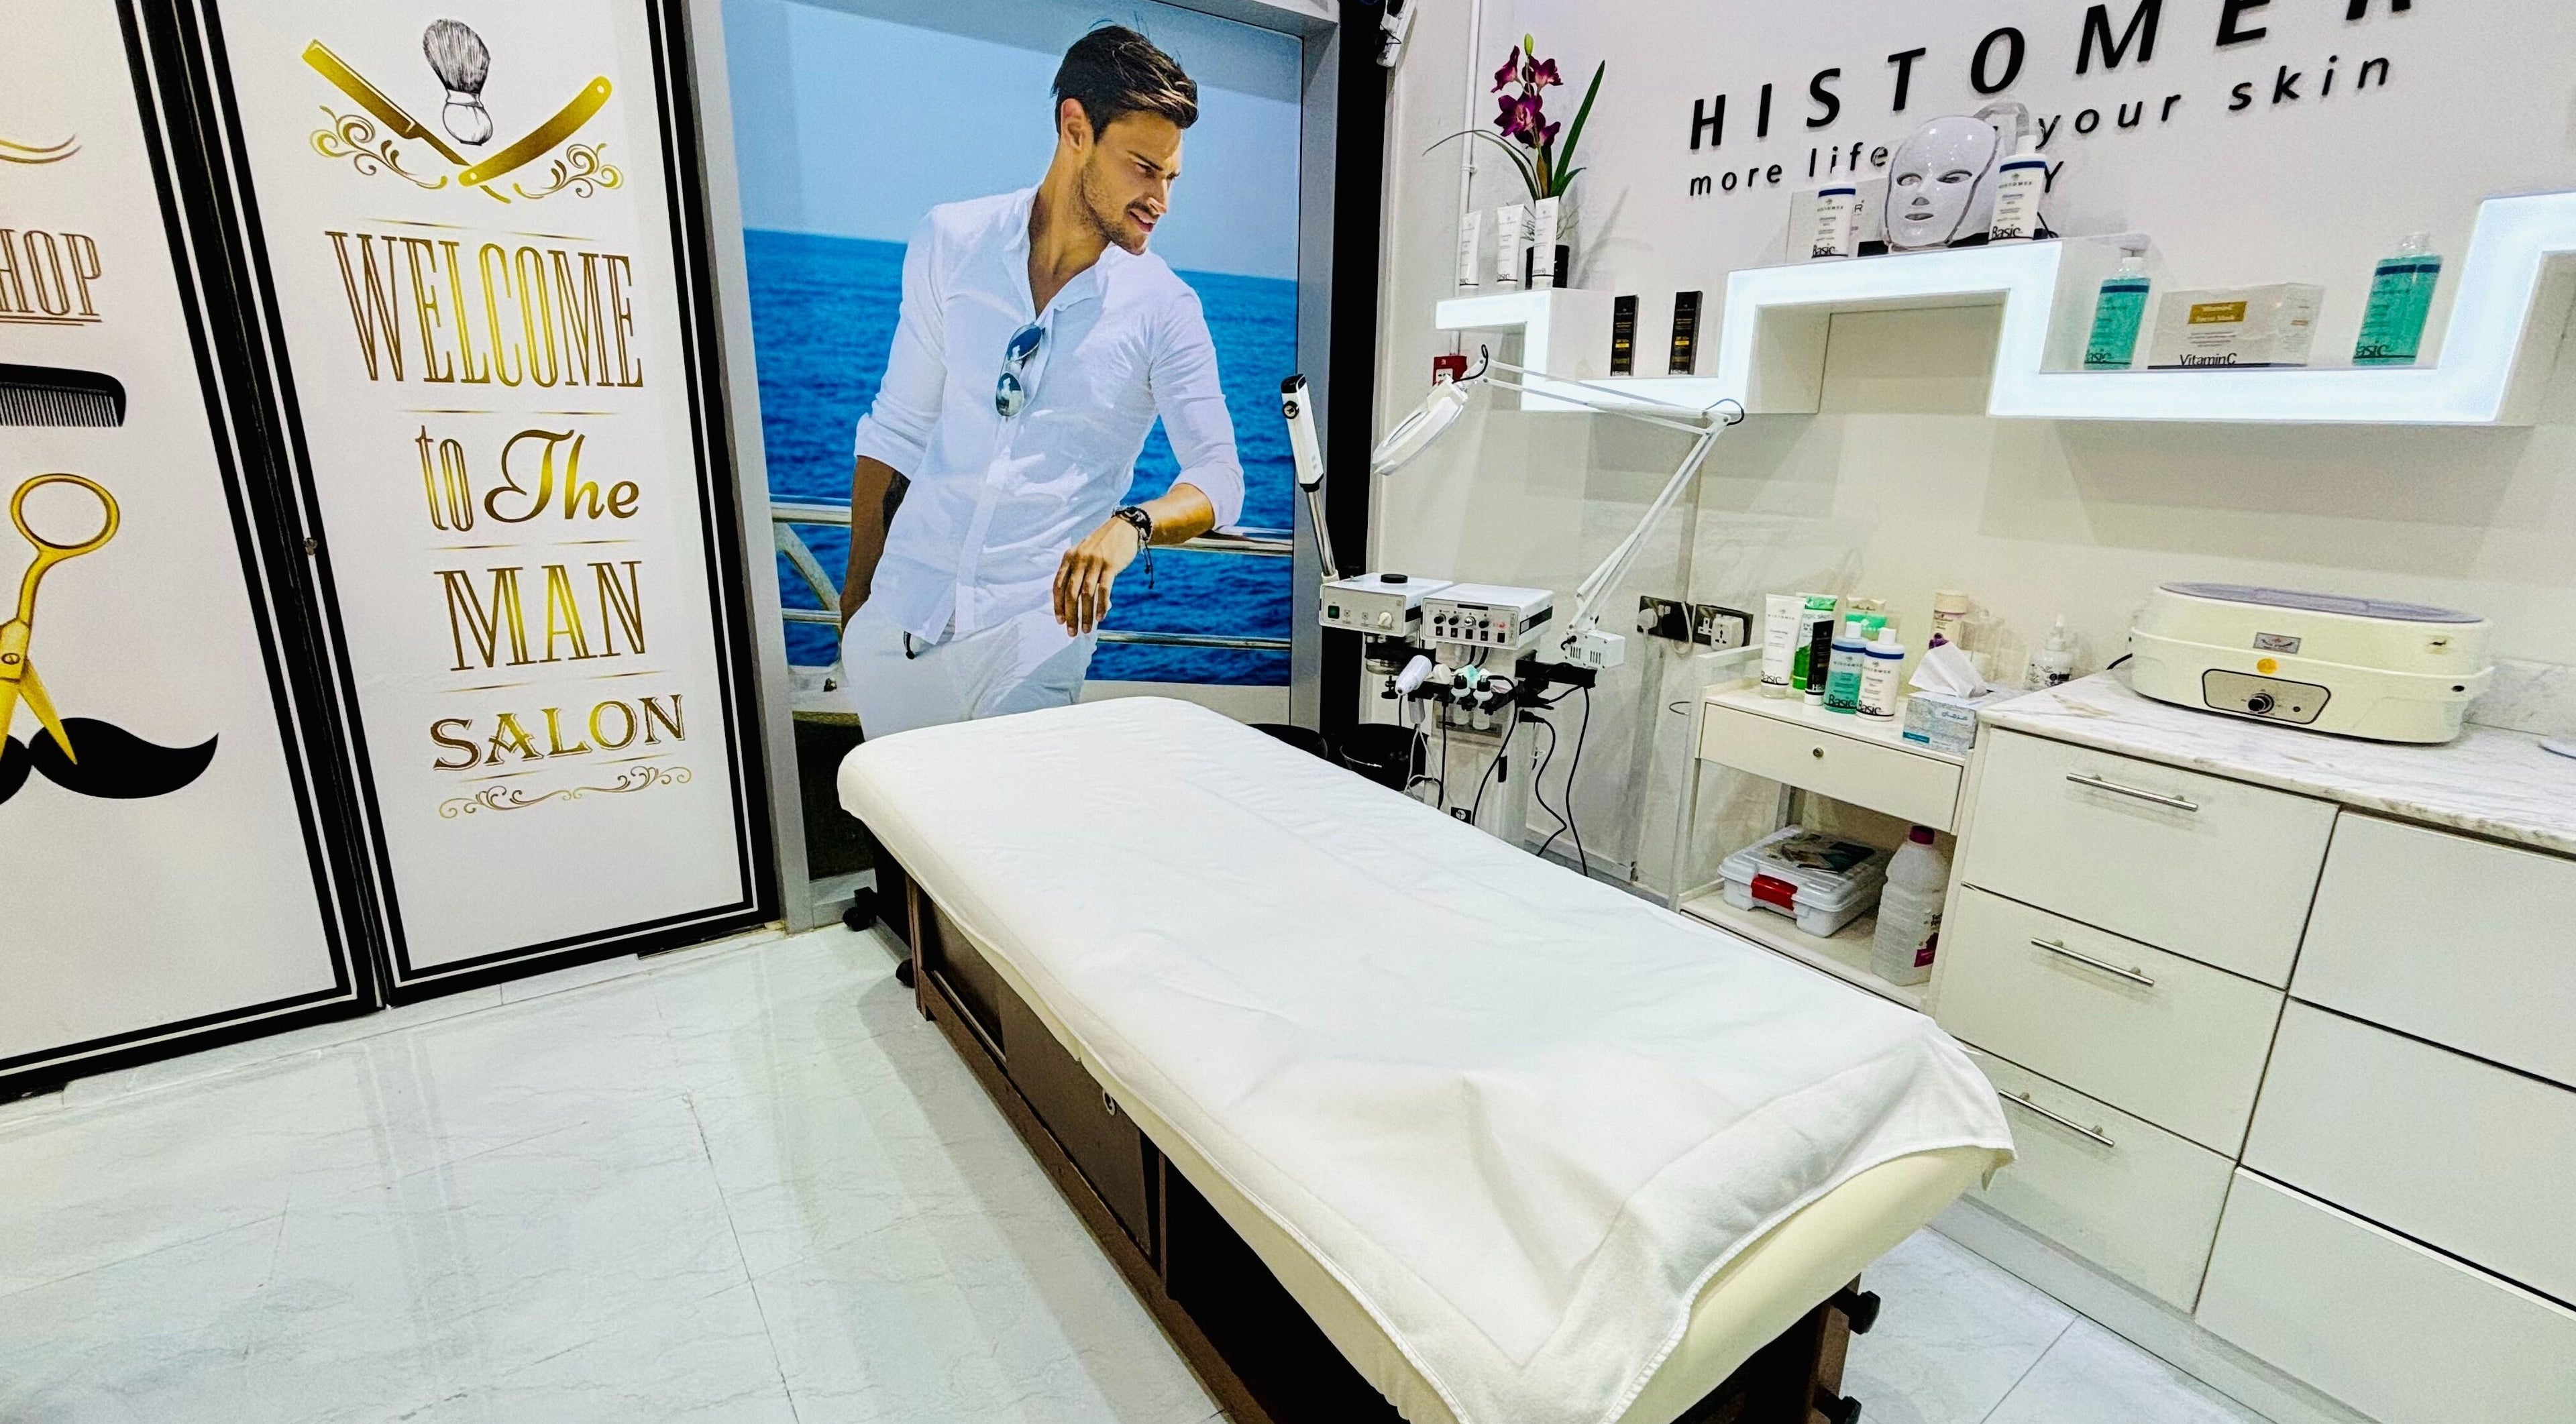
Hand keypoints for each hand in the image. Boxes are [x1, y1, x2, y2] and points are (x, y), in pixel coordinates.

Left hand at [1053, 516, 1141, 634]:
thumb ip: (1078, 574)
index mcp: (1069, 557)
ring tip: (1086, 629)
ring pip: (1086, 594)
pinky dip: (1101, 606)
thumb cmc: (1103, 545)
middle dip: (1070, 615)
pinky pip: (1104, 590)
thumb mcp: (1084, 553)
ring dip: (1085, 615)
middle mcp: (1079, 559)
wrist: (1125, 527)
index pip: (1058, 585)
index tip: (1060, 621)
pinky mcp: (1111, 565)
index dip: (1058, 605)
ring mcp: (1095, 562)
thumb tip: (1076, 603)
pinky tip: (1100, 617)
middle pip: (1070, 593)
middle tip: (1071, 632)